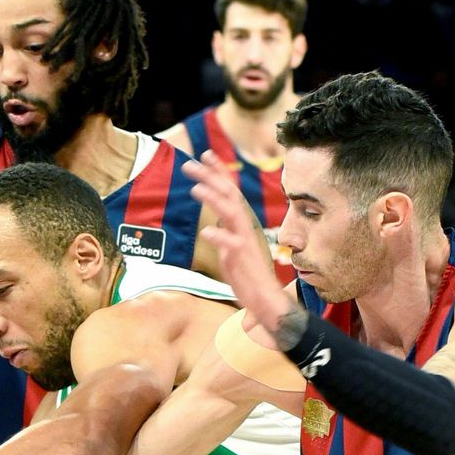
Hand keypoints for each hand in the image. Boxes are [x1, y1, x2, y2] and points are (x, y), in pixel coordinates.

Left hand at [183, 152, 297, 339]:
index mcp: (241, 223)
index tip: (204, 155)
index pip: (230, 191)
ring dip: (214, 200)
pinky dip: (219, 237)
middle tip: (190, 165)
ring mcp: (244, 241)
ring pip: (231, 214)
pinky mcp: (242, 258)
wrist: (264, 298)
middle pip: (229, 195)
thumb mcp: (232, 250)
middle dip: (210, 178)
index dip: (218, 172)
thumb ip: (225, 235)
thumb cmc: (248, 275)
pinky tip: (206, 232)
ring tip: (196, 189)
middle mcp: (244, 227)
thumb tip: (213, 226)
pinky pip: (231, 244)